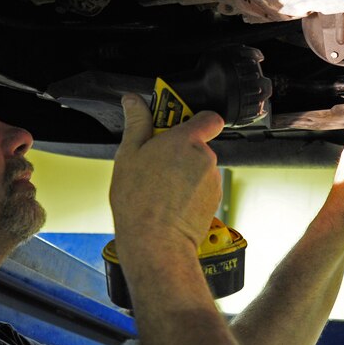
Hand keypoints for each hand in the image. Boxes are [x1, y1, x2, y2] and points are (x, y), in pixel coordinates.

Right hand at [110, 94, 224, 260]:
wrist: (155, 242)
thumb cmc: (139, 202)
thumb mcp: (128, 155)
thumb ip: (137, 123)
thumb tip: (134, 102)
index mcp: (185, 140)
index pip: (207, 116)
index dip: (194, 118)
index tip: (175, 125)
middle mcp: (205, 157)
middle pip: (197, 144)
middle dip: (180, 151)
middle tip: (156, 165)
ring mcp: (212, 180)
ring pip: (199, 167)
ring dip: (185, 173)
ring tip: (161, 189)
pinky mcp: (215, 199)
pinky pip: (203, 187)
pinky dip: (190, 191)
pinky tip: (171, 202)